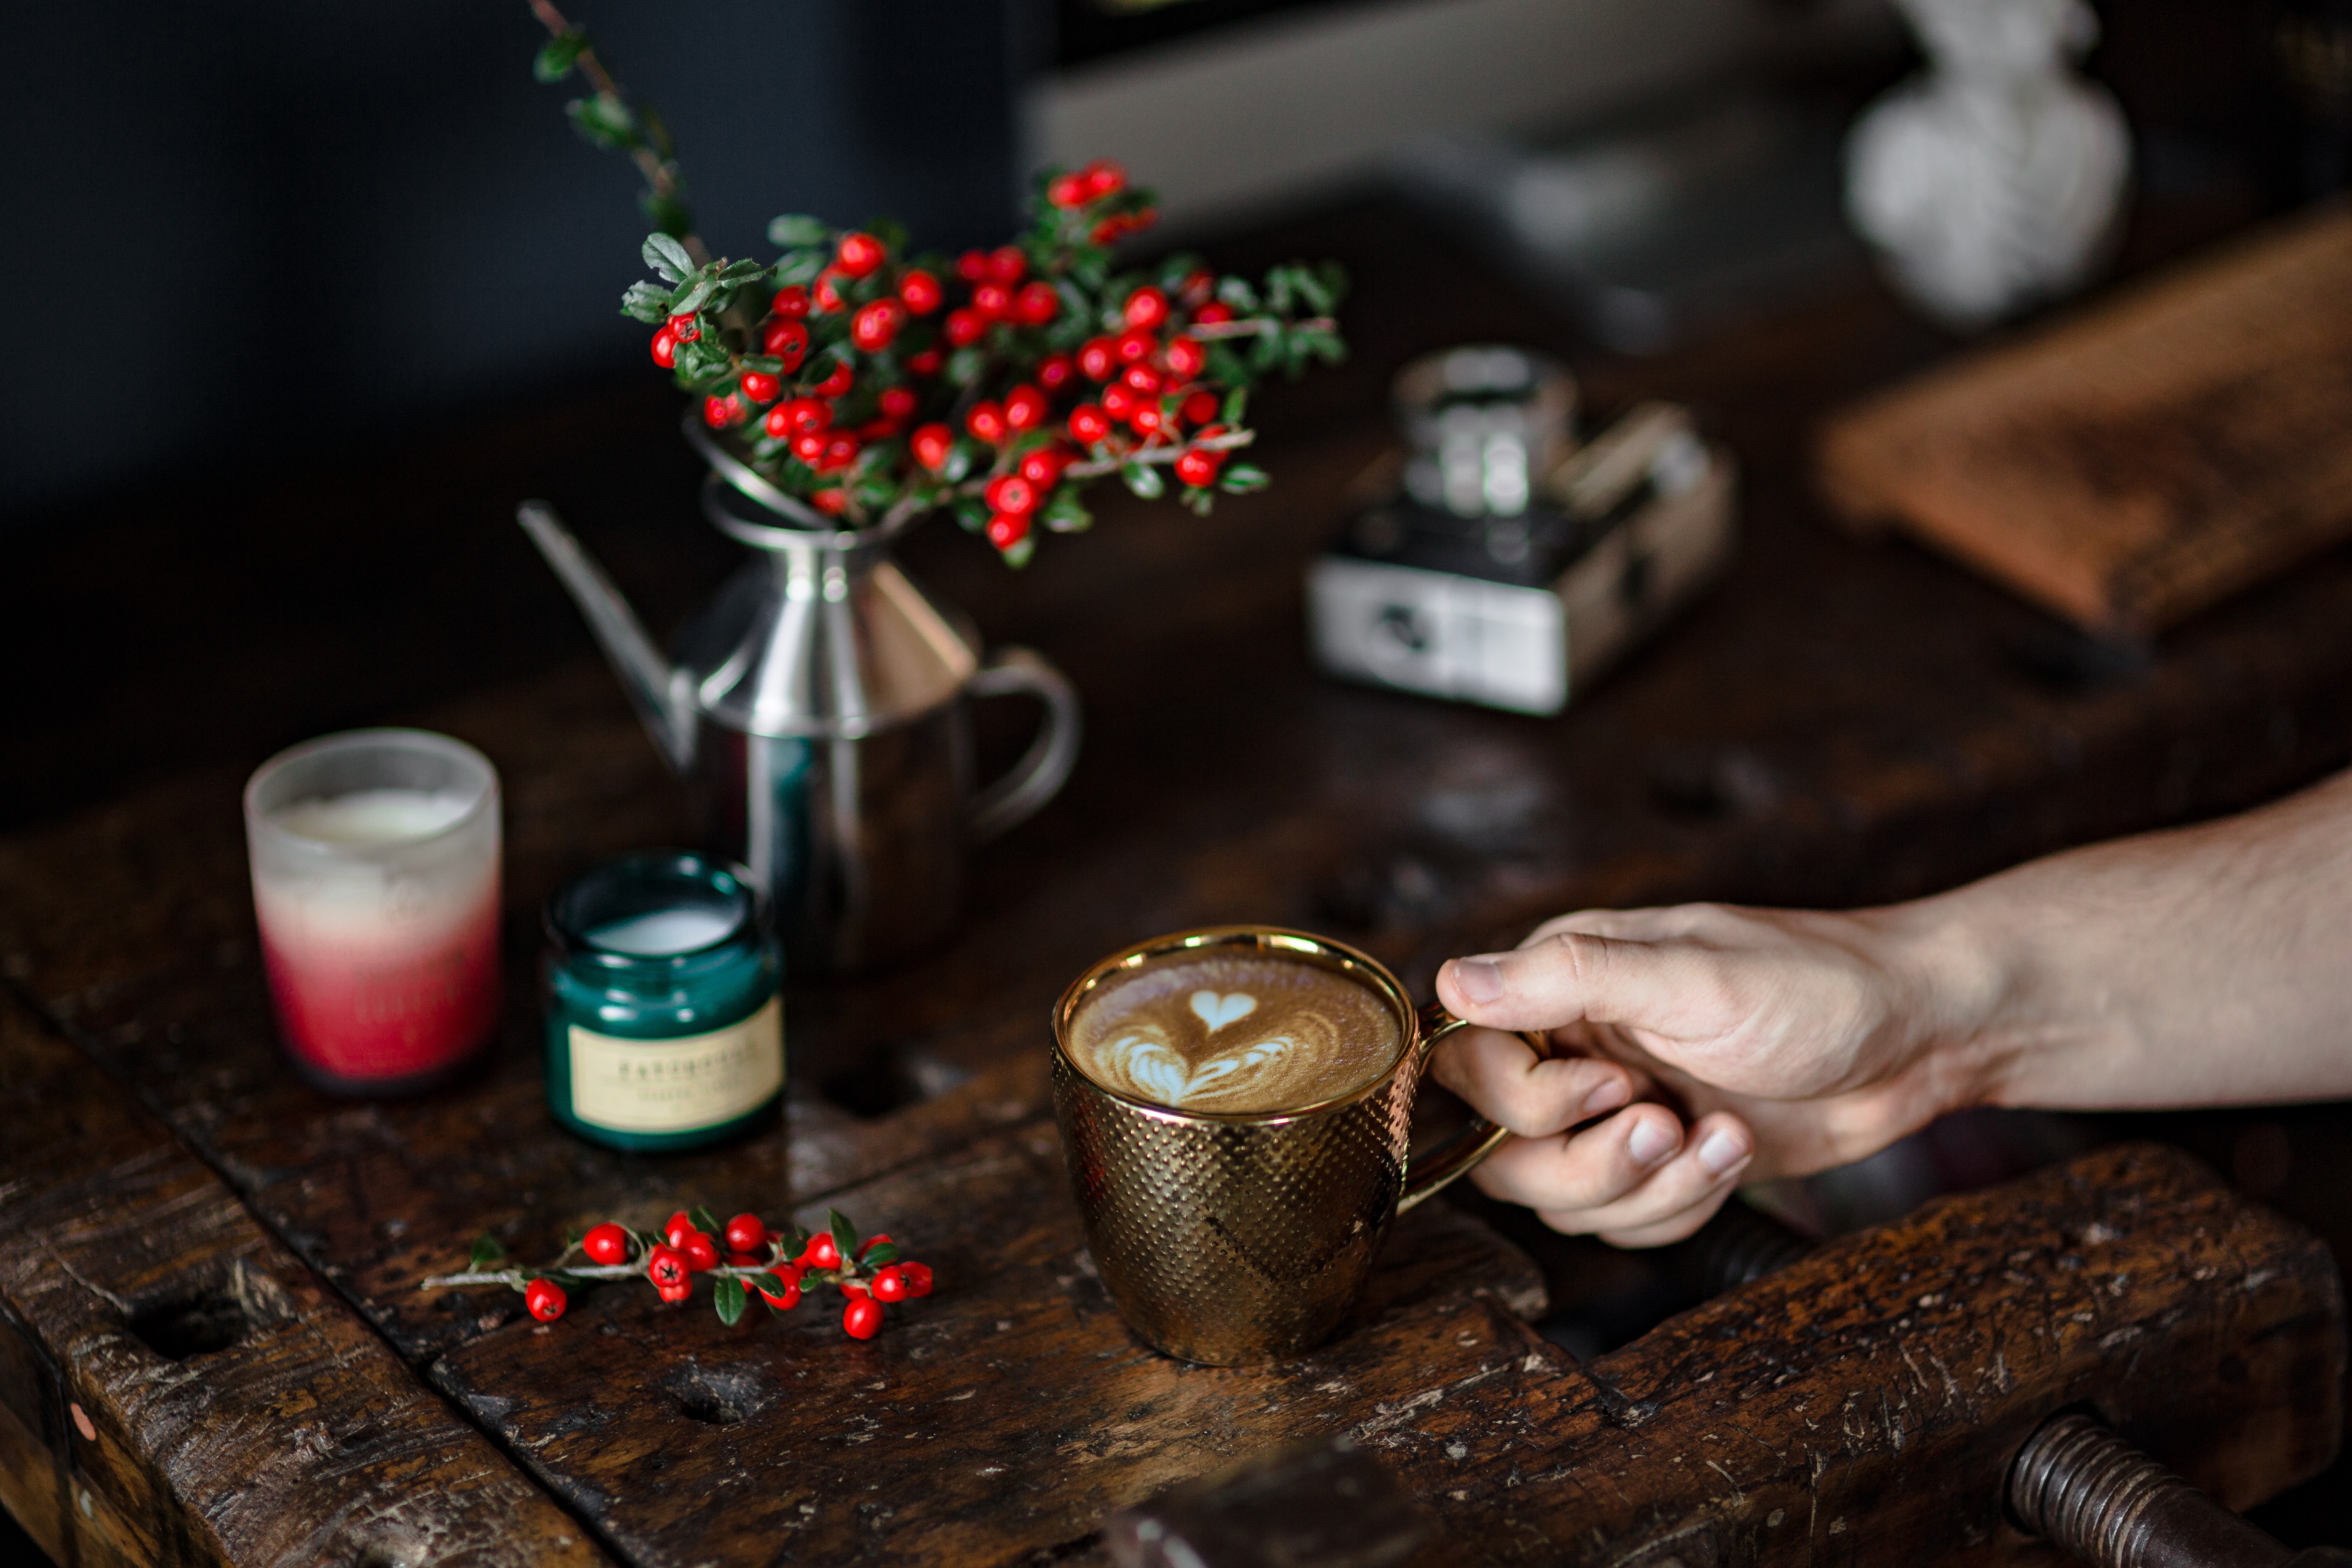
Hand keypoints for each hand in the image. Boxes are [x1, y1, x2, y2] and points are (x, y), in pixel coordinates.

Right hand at [1430, 901, 1983, 1244]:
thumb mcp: (1691, 975)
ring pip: (1563, 1198)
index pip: (1465, 1065)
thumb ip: (1566, 979)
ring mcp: (1614, 1108)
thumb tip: (1450, 983)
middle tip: (1669, 1124)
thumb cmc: (1815, 987)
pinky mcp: (1660, 1159)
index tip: (1614, 1084)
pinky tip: (1733, 1152)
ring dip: (1649, 1188)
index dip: (1525, 1102)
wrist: (1917, 1039)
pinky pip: (1623, 1221)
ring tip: (1723, 1138)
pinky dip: (1680, 1206)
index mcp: (1560, 980)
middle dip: (1593, 1161)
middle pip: (1503, 1151)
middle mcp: (1572, 1046)